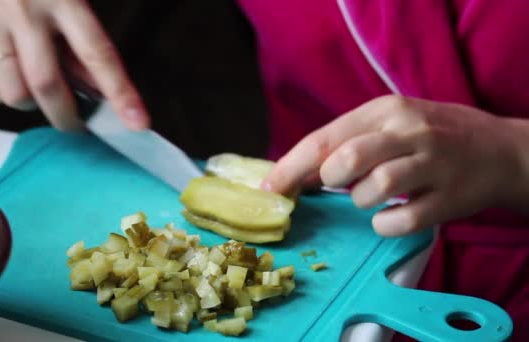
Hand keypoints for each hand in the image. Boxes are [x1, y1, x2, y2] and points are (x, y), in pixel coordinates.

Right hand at [0, 0, 148, 130]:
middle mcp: (23, 11)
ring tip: (38, 86)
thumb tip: (99, 96)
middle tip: (77, 126)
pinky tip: (13, 72)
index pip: (98, 55)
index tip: (137, 123)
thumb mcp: (72, 3)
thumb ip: (84, 47)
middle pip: (47, 85)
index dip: (120, 93)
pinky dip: (6, 93)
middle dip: (67, 117)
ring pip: (15, 95)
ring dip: (34, 104)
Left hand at [262, 95, 522, 235]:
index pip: (324, 139)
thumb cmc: (429, 138)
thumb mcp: (388, 126)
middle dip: (330, 180)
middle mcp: (409, 132)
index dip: (290, 168)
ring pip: (374, 189)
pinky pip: (402, 221)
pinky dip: (384, 224)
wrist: (498, 150)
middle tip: (340, 185)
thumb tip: (296, 176)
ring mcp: (433, 164)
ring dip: (361, 201)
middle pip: (347, 159)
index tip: (270, 190)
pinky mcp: (449, 198)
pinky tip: (389, 216)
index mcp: (385, 111)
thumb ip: (344, 144)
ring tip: (372, 196)